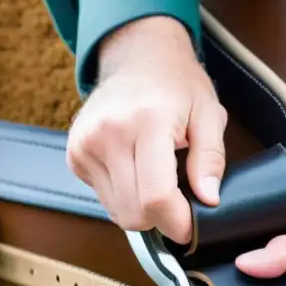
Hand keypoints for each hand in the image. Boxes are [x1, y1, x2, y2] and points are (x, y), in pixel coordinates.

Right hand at [66, 16, 227, 244]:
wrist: (136, 57)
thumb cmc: (177, 85)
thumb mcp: (209, 114)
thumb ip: (211, 159)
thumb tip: (209, 199)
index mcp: (147, 121)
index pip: (156, 196)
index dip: (176, 223)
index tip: (189, 228)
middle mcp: (109, 133)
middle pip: (133, 212)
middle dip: (160, 218)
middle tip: (178, 200)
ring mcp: (85, 144)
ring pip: (116, 211)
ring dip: (140, 208)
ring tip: (155, 177)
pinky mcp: (74, 154)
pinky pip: (102, 198)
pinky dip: (123, 195)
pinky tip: (134, 169)